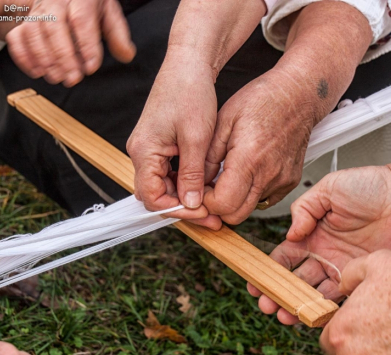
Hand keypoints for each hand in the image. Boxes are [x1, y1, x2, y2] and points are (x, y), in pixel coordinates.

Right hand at [6, 0, 135, 86]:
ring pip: (33, 32)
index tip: (91, 68)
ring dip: (43, 58)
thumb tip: (127, 56)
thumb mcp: (108, 13)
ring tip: (57, 78)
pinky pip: (17, 37)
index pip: (82, 21)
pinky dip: (23, 56)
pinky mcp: (25, 20)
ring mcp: (37, 10)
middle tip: (73, 79)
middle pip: (54, 27)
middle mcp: (55, 2)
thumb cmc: (89, 4)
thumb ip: (118, 35)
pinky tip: (37, 72)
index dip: (86, 46)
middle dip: (63, 56)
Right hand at [127, 55, 221, 228]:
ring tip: (212, 204)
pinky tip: (204, 186)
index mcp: (144, 151)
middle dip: (184, 208)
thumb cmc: (190, 93)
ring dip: (185, 197)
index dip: (177, 210)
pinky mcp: (159, 145)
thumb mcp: (196, 138)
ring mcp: (149, 149)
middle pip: (156, 194)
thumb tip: (190, 204)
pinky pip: (168, 173)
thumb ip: (191, 174)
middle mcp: (141, 152)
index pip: (152, 197)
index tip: (203, 213)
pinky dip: (185, 183)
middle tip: (212, 216)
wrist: (188, 65)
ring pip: (163, 185)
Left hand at [203, 69, 313, 223]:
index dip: (205, 201)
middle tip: (210, 187)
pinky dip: (251, 194)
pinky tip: (247, 174)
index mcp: (248, 159)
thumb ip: (207, 156)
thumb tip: (197, 182)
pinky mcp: (290, 181)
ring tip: (229, 176)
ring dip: (235, 200)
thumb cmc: (262, 100)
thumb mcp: (223, 120)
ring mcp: (282, 181)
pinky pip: (265, 200)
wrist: (298, 95)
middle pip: (235, 216)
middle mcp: (268, 175)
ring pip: (250, 209)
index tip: (200, 188)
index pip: (222, 204)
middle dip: (218, 206)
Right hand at [248, 165, 390, 323]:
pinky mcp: (362, 279)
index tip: (255, 283)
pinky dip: (325, 309)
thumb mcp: (328, 189)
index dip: (268, 270)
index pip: (284, 257)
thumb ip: (303, 209)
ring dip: (297, 305)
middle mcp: (324, 254)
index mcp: (313, 233)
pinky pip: (341, 299)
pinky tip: (311, 315)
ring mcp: (342, 268)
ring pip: (314, 293)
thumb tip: (290, 235)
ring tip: (283, 315)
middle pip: (295, 280)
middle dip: (278, 293)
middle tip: (266, 305)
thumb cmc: (372, 186)